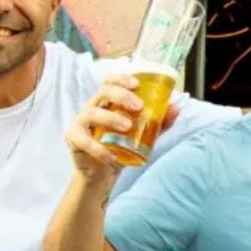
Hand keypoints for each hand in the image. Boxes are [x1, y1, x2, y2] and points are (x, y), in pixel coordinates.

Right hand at [65, 74, 179, 182]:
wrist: (102, 172)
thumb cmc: (122, 145)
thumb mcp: (143, 133)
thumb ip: (160, 122)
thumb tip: (176, 108)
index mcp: (109, 101)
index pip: (111, 81)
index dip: (122, 78)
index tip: (137, 84)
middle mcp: (94, 106)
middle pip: (104, 92)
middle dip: (121, 96)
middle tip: (138, 106)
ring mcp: (82, 122)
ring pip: (92, 113)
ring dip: (111, 118)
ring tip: (127, 127)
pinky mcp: (74, 138)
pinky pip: (83, 140)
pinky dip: (98, 149)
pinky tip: (112, 157)